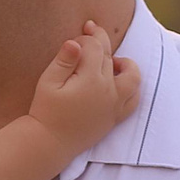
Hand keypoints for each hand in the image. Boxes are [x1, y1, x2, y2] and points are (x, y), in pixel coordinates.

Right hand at [27, 21, 140, 151]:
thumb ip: (63, 61)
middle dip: (99, 43)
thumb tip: (75, 42)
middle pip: (110, 57)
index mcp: (90, 79)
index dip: (86, 38)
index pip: (95, 47)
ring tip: (112, 61)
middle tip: (89, 36)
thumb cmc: (45, 111)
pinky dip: (131, 88)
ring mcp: (114, 104)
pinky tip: (119, 83)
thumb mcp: (47, 83)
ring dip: (125, 64)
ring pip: (132, 77)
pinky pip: (133, 100)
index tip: (76, 38)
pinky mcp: (115, 117)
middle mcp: (108, 90)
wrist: (50, 143)